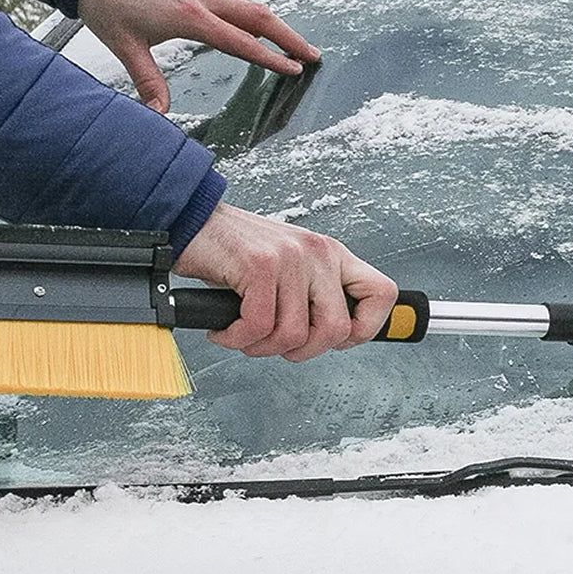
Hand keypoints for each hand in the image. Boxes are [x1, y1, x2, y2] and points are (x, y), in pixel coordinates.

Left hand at [77, 0, 319, 113]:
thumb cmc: (105, 1)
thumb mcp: (125, 46)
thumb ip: (148, 82)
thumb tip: (160, 118)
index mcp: (190, 18)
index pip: (243, 43)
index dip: (272, 59)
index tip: (296, 71)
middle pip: (260, 16)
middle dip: (290, 37)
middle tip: (314, 56)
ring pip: (249, 2)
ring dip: (275, 23)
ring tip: (294, 42)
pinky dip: (251, 9)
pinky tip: (255, 21)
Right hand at [173, 202, 397, 360]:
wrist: (191, 221)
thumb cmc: (236, 252)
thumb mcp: (290, 268)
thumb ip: (315, 296)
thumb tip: (334, 337)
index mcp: (332, 254)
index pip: (381, 293)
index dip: (366, 328)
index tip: (338, 340)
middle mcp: (318, 253)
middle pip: (337, 329)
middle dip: (304, 351)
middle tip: (277, 344)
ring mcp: (291, 258)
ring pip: (295, 335)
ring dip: (262, 347)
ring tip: (244, 334)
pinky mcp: (260, 266)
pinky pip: (259, 327)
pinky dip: (237, 339)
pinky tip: (226, 329)